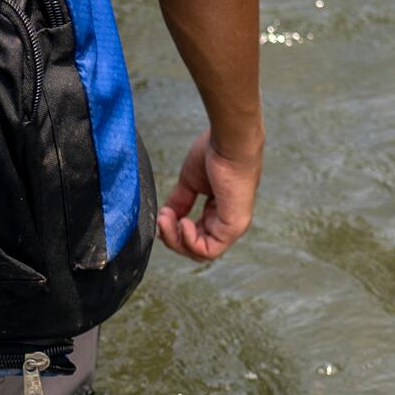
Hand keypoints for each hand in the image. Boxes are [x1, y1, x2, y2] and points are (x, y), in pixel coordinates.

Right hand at [158, 130, 259, 261]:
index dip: (173, 230)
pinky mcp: (234, 226)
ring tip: (167, 220)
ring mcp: (233, 226)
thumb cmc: (216, 152)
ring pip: (200, 253)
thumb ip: (180, 201)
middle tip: (160, 220)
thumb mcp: (190, 181)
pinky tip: (183, 222)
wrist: (230, 141)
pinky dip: (189, 242)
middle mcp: (227, 221)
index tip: (161, 215)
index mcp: (219, 210)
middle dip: (172, 237)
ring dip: (177, 240)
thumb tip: (166, 217)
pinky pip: (209, 251)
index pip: (195, 235)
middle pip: (195, 247)